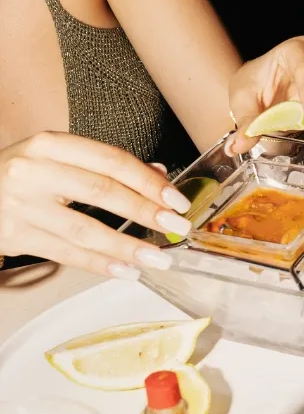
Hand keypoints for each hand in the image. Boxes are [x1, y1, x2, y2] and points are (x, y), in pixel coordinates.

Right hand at [0, 133, 193, 278]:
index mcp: (49, 144)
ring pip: (84, 229)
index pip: (111, 161)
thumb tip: (158, 173)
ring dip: (127, 246)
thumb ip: (104, 164)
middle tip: (176, 227)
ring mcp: (19, 205)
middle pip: (101, 192)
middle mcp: (32, 171)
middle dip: (146, 212)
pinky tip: (125, 269)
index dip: (149, 181)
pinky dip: (99, 263)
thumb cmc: (21, 174)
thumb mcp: (56, 157)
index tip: (176, 200)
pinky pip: (65, 253)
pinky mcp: (12, 235)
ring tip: (158, 258)